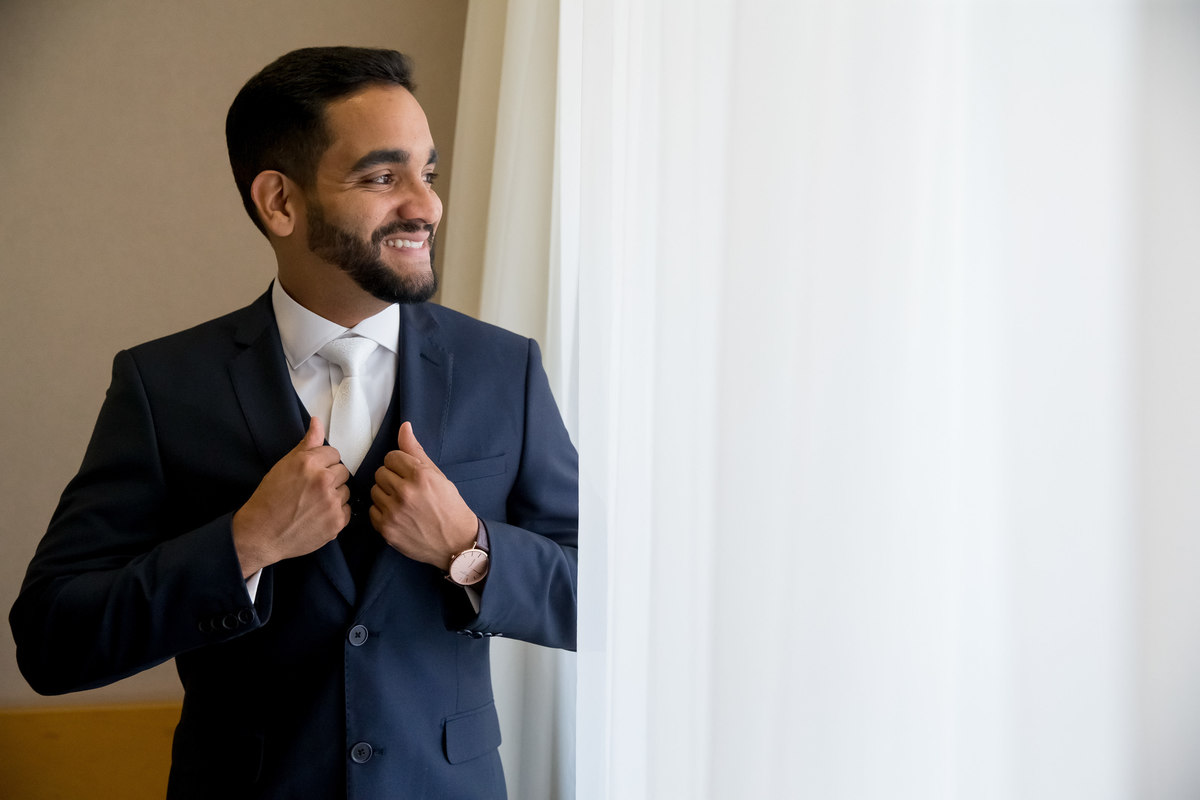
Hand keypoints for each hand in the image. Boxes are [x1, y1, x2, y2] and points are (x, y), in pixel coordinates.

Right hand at [232, 417, 350, 576]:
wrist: (261, 535)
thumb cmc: (269, 499)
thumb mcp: (284, 466)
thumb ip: (306, 444)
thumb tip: (317, 422)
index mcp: (308, 463)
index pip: (333, 453)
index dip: (322, 463)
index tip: (311, 473)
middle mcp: (323, 480)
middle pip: (342, 471)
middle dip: (330, 478)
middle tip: (311, 490)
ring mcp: (331, 502)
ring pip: (346, 491)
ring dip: (335, 495)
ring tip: (313, 504)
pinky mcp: (337, 522)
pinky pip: (347, 510)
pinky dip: (336, 513)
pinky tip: (318, 516)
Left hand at [370, 421, 477, 568]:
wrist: (457, 542)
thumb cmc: (450, 506)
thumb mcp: (438, 476)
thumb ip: (417, 451)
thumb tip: (404, 427)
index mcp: (420, 476)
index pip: (391, 457)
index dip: (400, 464)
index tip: (408, 473)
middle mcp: (405, 492)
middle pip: (380, 473)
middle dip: (392, 478)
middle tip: (406, 489)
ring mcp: (394, 512)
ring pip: (374, 491)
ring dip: (386, 495)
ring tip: (402, 502)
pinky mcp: (387, 529)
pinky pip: (372, 511)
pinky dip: (382, 512)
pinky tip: (397, 515)